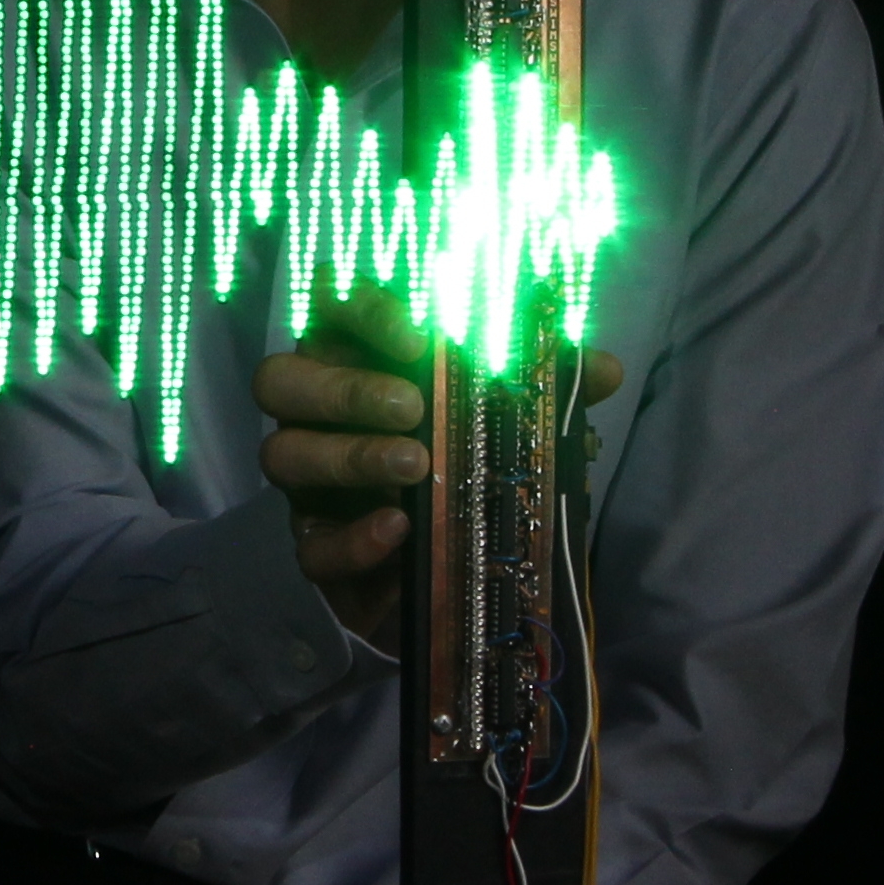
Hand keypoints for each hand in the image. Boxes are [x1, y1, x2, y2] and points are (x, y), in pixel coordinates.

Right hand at [253, 301, 621, 650]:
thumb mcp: (513, 423)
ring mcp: (309, 487)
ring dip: (350, 456)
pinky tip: (398, 528)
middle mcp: (318, 418)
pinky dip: (354, 538)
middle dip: (344, 387)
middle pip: (281, 379)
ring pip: (283, 456)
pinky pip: (311, 548)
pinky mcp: (318, 553)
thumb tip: (602, 368)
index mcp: (356, 364)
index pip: (330, 308)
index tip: (415, 334)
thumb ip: (547, 390)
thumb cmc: (470, 469)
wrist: (463, 576)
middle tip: (412, 405)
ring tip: (416, 465)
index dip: (360, 310)